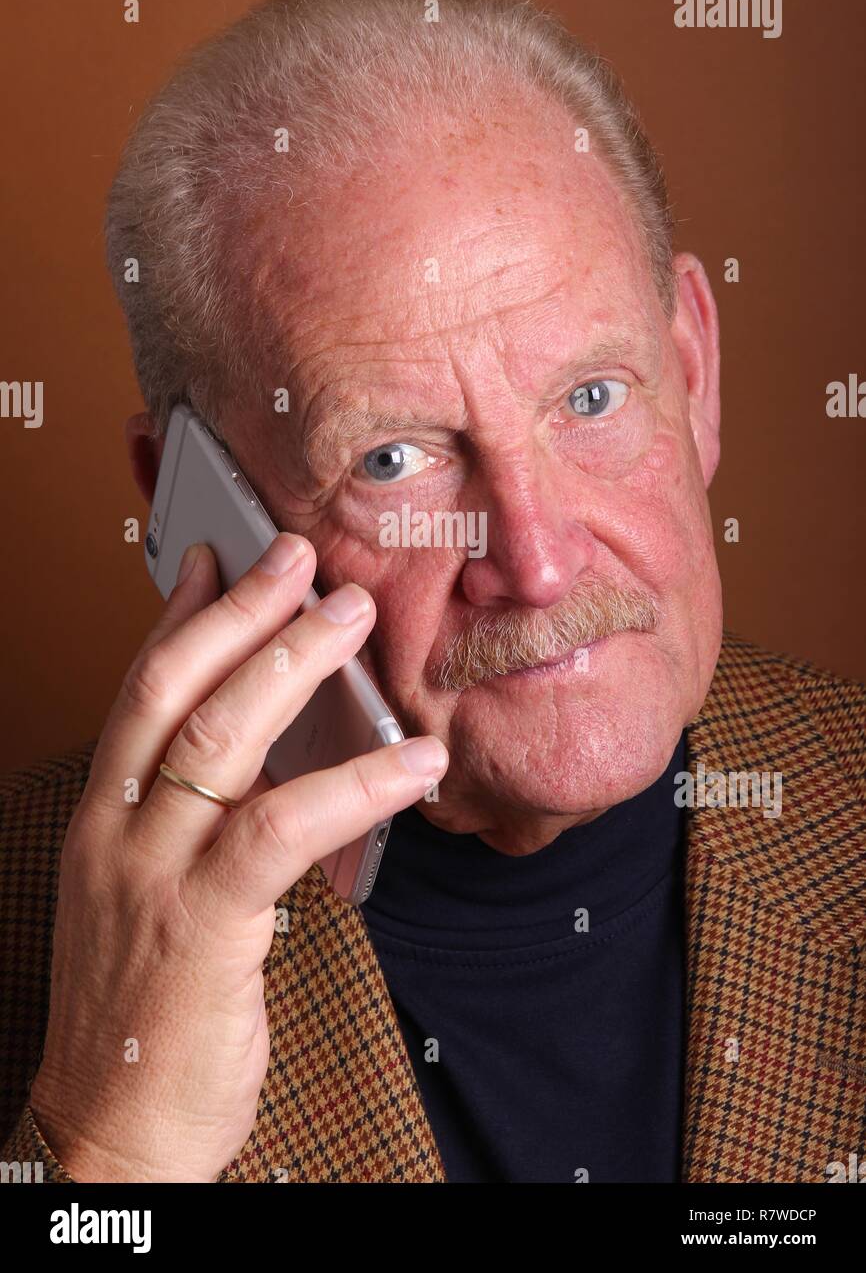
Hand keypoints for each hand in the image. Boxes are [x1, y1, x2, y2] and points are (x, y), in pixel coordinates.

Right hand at [29, 532, 446, 1181]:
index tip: (216, 557)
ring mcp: (149, 878)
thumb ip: (198, 828)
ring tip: (350, 617)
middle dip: (240, 612)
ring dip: (289, 665)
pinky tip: (415, 760)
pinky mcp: (201, 928)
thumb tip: (272, 762)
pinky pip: (281, 828)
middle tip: (298, 558)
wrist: (110, 1135)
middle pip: (172, 692)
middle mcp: (115, 836)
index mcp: (102, 822)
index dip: (178, 618)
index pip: (137, 693)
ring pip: (219, 740)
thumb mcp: (153, 901)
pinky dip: (356, 783)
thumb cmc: (146, 1017)